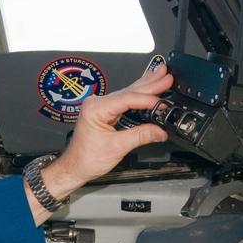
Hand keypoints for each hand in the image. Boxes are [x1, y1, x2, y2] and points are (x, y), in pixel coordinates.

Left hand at [41, 65, 172, 199]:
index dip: (146, 99)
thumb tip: (160, 131)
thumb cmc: (87, 158)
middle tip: (167, 76)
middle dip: (150, 84)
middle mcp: (97, 103)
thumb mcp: (117, 147)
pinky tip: (147, 84)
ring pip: (128, 93)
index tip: (162, 102)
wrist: (75, 167)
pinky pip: (125, 99)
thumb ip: (141, 136)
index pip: (127, 99)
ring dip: (146, 85)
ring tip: (161, 75)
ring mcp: (101, 106)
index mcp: (96, 109)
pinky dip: (139, 94)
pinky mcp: (105, 111)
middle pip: (129, 91)